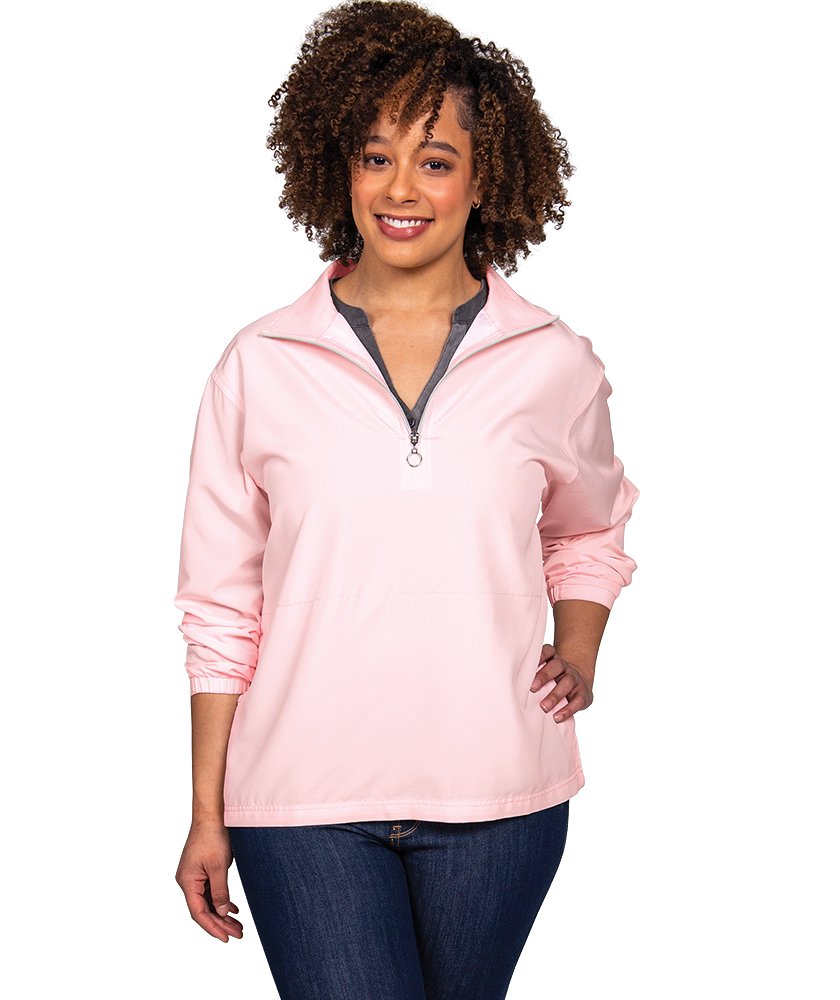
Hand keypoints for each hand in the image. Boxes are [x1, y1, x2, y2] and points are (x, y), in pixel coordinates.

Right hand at [175, 821, 243, 941]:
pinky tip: (232, 908)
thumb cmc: (212, 836)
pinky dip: (220, 900)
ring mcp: (194, 875)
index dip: (212, 927)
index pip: (198, 912)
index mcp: (187, 881)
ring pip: (207, 901)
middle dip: (220, 923)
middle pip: (203, 909)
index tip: (226, 938)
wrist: (212, 814)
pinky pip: (210, 891)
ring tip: (238, 925)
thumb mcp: (219, 866)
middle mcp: (187, 881)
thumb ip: (219, 891)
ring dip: (222, 913)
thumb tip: (221, 912)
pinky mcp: (201, 870)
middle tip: (238, 934)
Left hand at [530, 643, 593, 722]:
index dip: (540, 655)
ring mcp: (576, 679)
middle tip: (532, 688)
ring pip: (568, 682)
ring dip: (555, 695)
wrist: (579, 686)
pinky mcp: (584, 694)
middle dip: (544, 676)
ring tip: (544, 707)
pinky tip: (557, 717)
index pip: (549, 651)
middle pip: (557, 665)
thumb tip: (513, 682)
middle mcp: (566, 667)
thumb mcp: (545, 675)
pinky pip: (578, 700)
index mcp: (554, 659)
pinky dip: (568, 709)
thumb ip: (533, 675)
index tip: (527, 664)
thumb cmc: (554, 681)